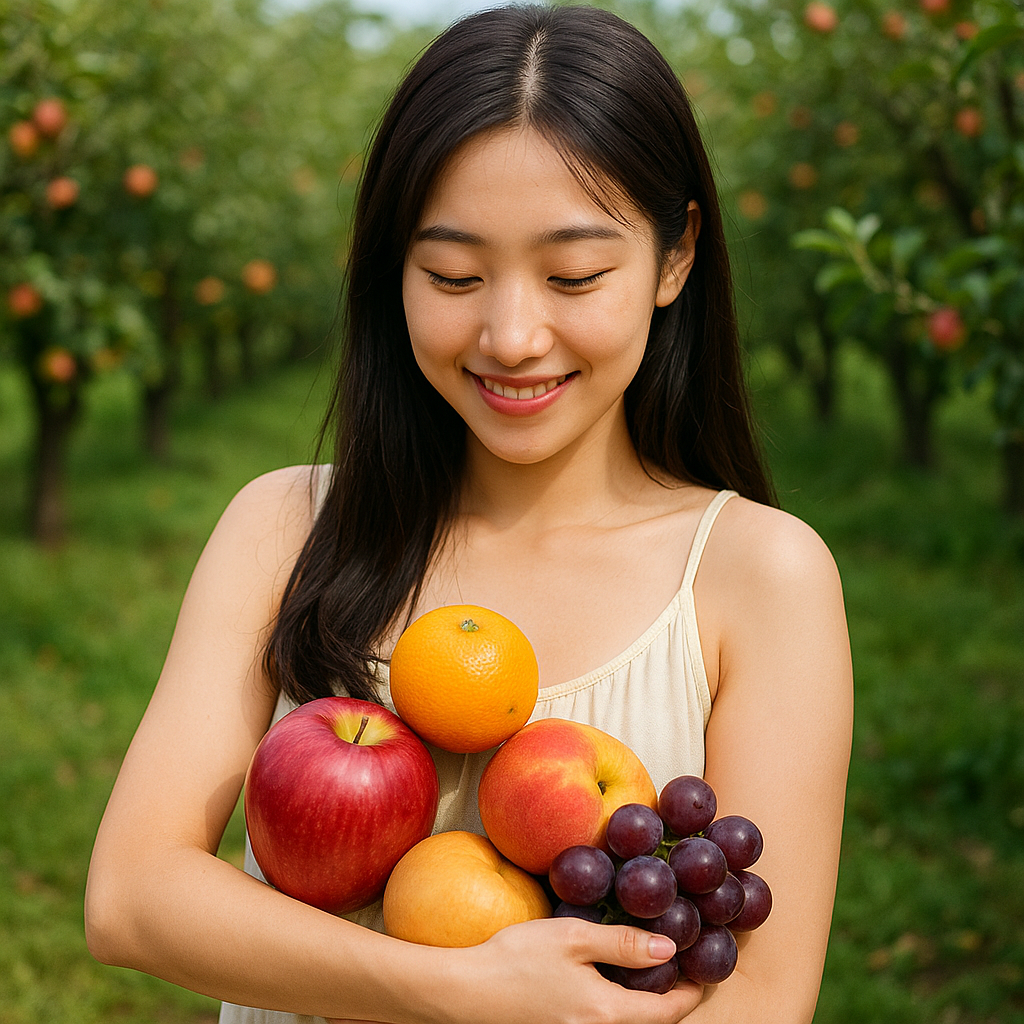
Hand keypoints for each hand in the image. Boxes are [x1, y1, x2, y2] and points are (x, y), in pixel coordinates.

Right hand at [444, 916, 701, 1023]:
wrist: (465, 992)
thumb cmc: (517, 959)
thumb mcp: (572, 938)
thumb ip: (621, 944)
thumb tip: (669, 950)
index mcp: (608, 1014)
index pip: (667, 1012)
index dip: (692, 992)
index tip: (705, 971)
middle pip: (649, 1021)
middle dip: (669, 997)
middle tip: (680, 964)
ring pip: (625, 1022)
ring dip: (642, 1001)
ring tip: (647, 967)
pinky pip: (602, 1022)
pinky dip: (616, 1005)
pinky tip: (608, 978)